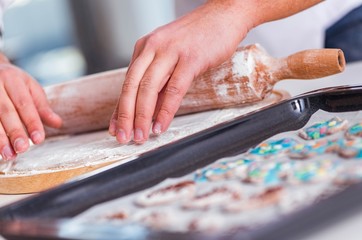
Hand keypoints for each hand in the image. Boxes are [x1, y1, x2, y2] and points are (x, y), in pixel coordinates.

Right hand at [0, 55, 61, 159]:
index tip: (39, 140)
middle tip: (22, 149)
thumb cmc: (14, 82)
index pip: (24, 104)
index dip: (32, 122)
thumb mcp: (30, 88)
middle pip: (5, 111)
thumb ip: (42, 107)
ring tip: (8, 155)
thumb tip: (58, 124)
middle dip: (14, 131)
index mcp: (12, 79)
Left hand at [109, 0, 252, 143]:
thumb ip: (160, 78)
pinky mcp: (190, 59)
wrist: (224, 15)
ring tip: (140, 136)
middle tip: (122, 137)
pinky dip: (165, 111)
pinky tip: (160, 125)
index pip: (127, 82)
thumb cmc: (199, 37)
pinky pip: (174, 89)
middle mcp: (153, 48)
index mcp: (145, 48)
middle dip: (125, 116)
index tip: (114, 127)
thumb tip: (151, 107)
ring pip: (148, 88)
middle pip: (132, 86)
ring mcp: (171, 52)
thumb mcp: (171, 55)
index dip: (119, 108)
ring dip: (142, 117)